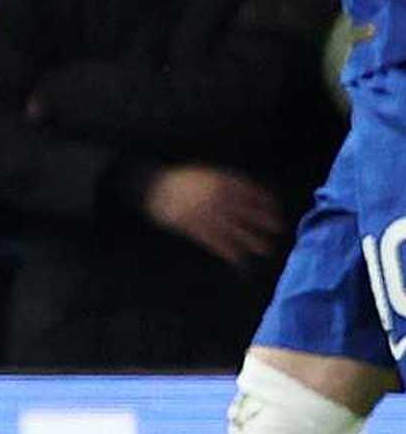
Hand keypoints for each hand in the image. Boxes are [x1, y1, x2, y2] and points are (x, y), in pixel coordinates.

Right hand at [143, 165, 284, 267]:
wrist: (155, 188)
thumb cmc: (183, 180)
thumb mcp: (208, 174)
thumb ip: (228, 182)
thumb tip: (253, 196)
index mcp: (222, 182)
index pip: (252, 193)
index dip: (266, 202)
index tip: (275, 209)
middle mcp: (218, 199)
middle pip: (248, 212)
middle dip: (265, 221)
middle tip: (278, 229)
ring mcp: (207, 214)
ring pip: (236, 230)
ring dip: (252, 240)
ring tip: (265, 248)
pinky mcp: (196, 228)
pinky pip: (217, 243)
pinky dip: (230, 252)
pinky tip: (240, 259)